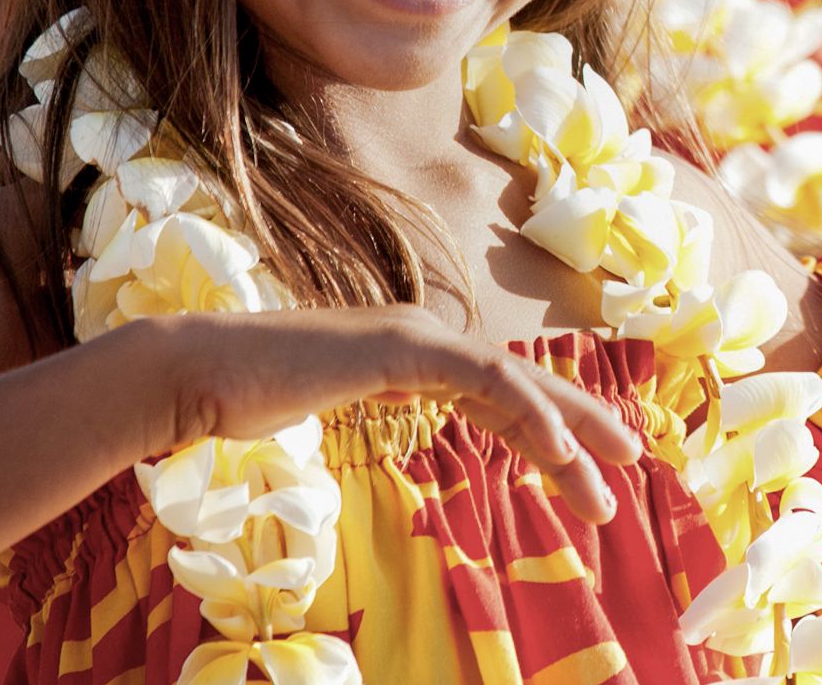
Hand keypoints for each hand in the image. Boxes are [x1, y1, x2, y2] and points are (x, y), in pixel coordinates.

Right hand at [118, 307, 646, 522]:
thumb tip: (371, 420)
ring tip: (606, 486)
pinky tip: (560, 450)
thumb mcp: (319, 412)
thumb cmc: (239, 398)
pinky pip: (484, 381)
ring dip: (567, 437)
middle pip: (522, 384)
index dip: (547, 420)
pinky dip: (529, 414)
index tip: (587, 458)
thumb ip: (358, 408)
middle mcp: (421, 337)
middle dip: (582, 422)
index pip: (496, 389)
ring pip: (516, 386)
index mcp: (407, 353)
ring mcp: (413, 336)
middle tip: (632, 458)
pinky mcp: (400, 347)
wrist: (189, 373)